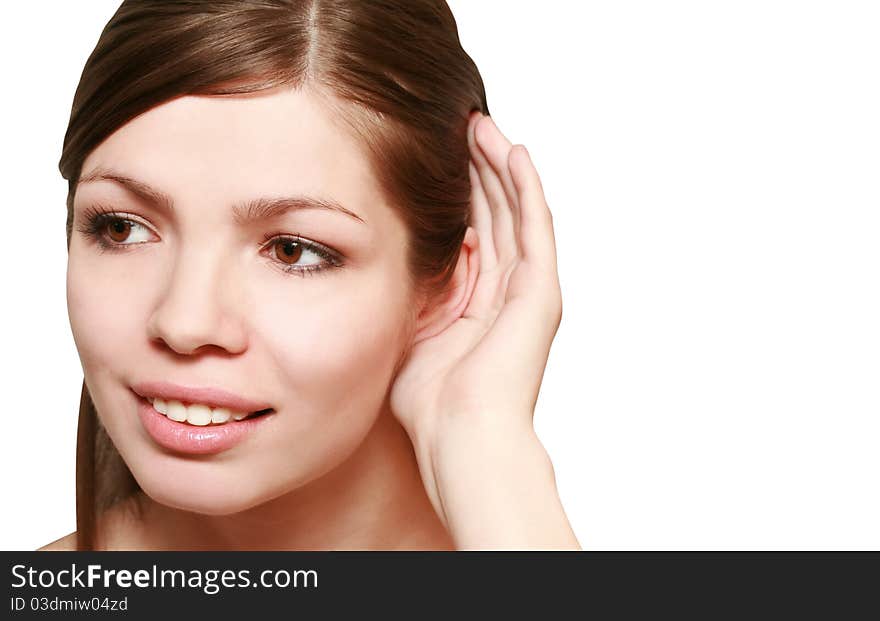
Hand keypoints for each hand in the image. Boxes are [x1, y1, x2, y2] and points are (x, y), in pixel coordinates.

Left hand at [390, 112, 569, 546]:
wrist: (460, 437)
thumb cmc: (431, 403)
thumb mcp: (409, 332)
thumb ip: (409, 295)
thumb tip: (385, 262)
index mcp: (481, 303)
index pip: (473, 233)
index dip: (458, 194)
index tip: (438, 158)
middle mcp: (510, 292)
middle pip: (496, 215)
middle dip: (479, 170)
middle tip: (461, 127)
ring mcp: (530, 290)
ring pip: (515, 212)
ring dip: (499, 167)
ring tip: (481, 125)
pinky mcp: (541, 291)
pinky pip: (535, 227)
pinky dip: (526, 188)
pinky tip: (512, 151)